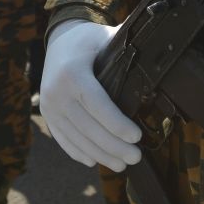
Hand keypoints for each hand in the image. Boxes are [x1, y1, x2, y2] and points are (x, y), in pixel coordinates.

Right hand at [39, 20, 139, 171]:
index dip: (118, 125)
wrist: (58, 40)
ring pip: (77, 139)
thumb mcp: (106, 38)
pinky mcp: (46, 115)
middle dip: (114, 147)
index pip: (98, 106)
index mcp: (72, 73)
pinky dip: (79, 153)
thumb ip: (126, 51)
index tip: (137, 138)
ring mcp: (48, 106)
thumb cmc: (88, 40)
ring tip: (121, 165)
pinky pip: (63, 140)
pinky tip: (95, 161)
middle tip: (135, 157)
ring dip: (100, 155)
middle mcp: (56, 93)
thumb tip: (157, 61)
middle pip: (88, 128)